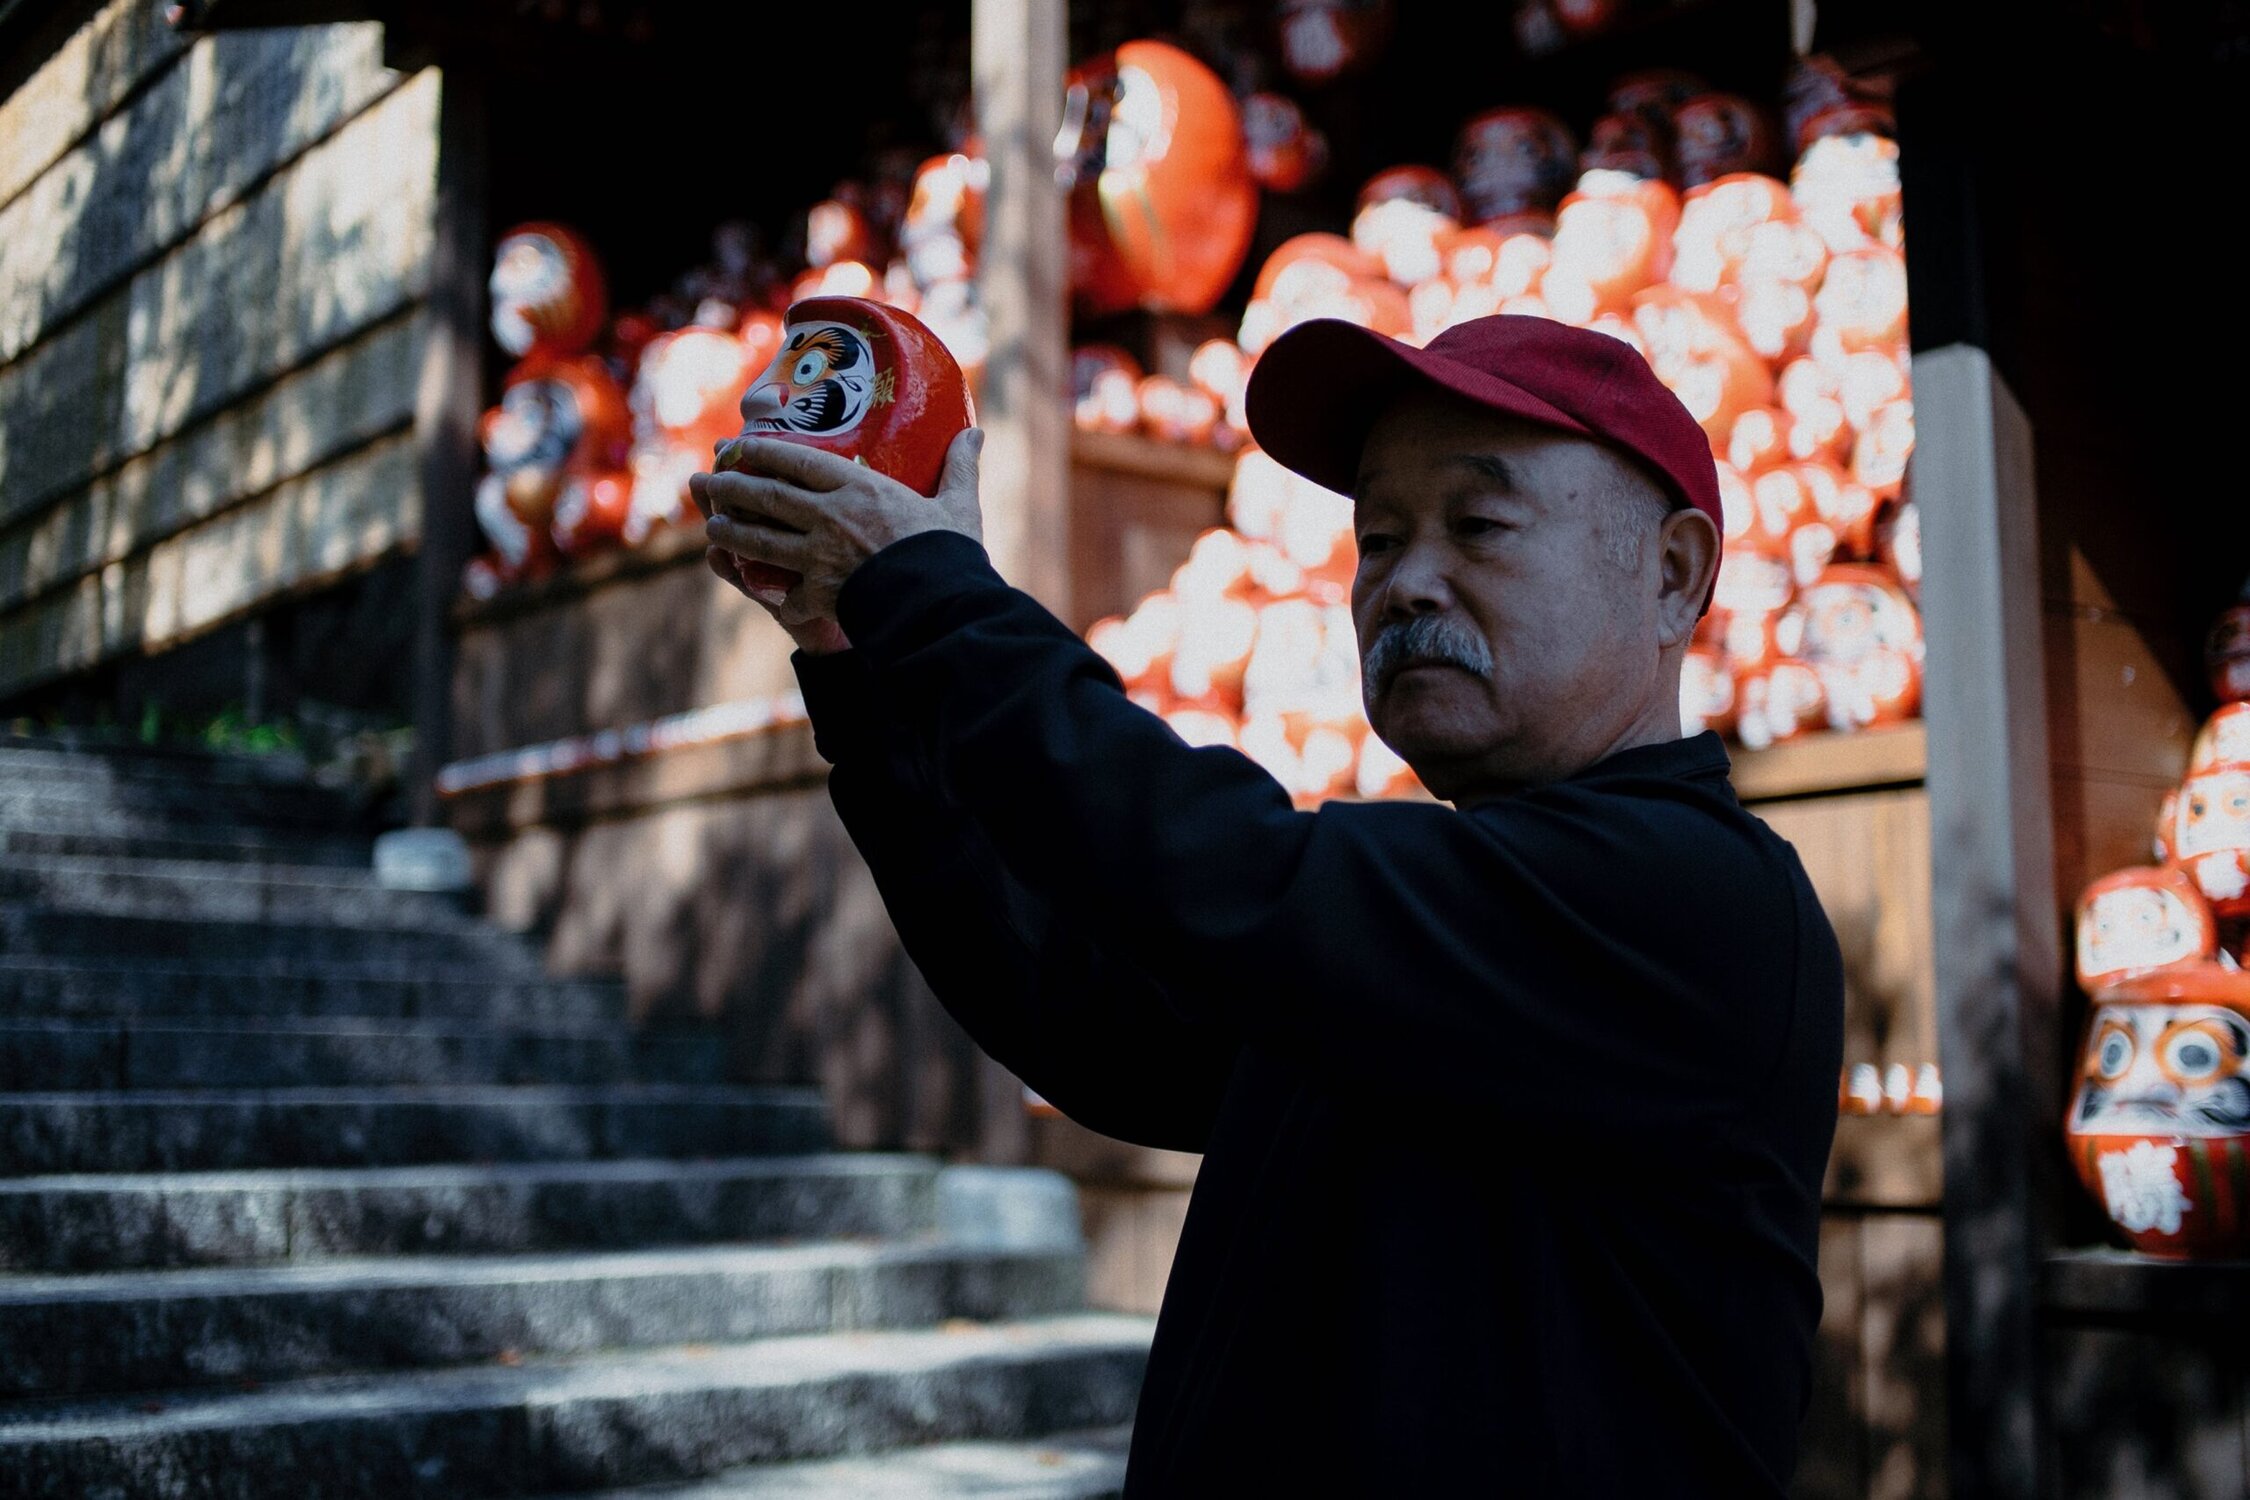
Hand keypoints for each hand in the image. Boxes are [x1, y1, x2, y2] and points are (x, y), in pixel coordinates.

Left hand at [692, 426, 984, 625]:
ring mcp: (818, 556)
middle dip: (730, 487)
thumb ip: (960, 467)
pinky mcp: (819, 593)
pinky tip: (756, 589)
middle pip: (766, 496)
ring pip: (760, 539)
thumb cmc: (950, 552)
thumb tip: (976, 432)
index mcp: (857, 488)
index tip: (738, 444)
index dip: (762, 450)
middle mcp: (828, 517)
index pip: (797, 460)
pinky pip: (785, 593)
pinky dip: (770, 593)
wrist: (941, 605)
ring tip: (712, 526)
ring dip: (731, 531)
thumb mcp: (958, 504)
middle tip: (704, 482)